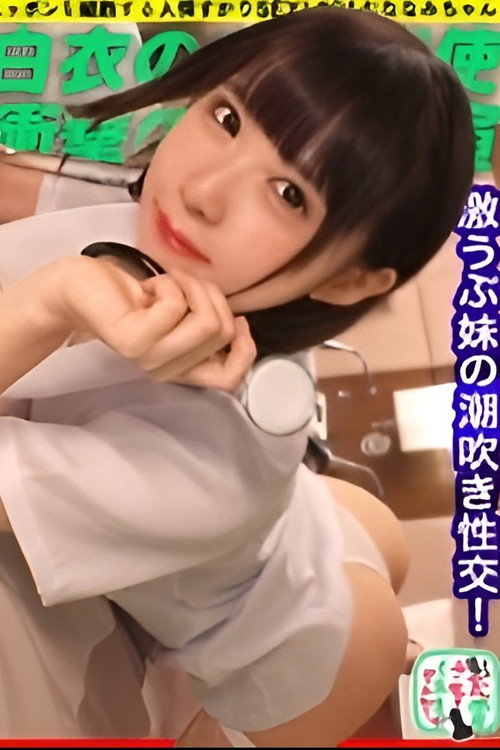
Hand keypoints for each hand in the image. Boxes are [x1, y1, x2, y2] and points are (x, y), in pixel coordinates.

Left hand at [44, 258, 255, 391]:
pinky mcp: (133, 341)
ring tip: (171, 282)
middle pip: (222, 335)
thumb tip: (239, 325)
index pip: (230, 380)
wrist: (84, 286)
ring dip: (194, 287)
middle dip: (214, 296)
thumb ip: (209, 327)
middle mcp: (166, 370)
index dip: (245, 348)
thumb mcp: (183, 315)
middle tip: (188, 284)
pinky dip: (171, 284)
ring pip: (206, 322)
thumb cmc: (135, 296)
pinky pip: (176, 307)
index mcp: (182, 368)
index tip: (237, 318)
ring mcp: (149, 359)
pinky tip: (150, 286)